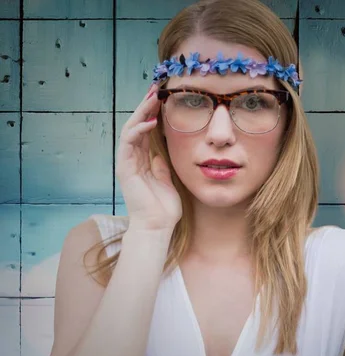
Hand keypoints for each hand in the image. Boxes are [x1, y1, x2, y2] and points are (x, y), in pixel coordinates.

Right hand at [116, 84, 181, 231]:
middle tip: (156, 88)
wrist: (157, 227)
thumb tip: (162, 154)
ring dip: (141, 112)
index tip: (164, 97)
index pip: (146, 130)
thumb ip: (162, 167)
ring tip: (153, 97)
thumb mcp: (168, 181)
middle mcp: (132, 159)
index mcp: (142, 161)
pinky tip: (150, 121)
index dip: (153, 113)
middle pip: (136, 125)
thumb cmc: (164, 209)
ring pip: (130, 129)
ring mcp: (127, 162)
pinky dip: (138, 130)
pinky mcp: (124, 167)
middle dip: (146, 106)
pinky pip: (128, 142)